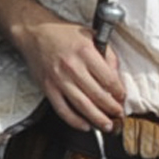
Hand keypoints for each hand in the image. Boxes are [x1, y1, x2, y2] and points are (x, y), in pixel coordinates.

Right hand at [9, 18, 125, 132]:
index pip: (109, 79)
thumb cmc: (64, 34)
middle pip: (97, 95)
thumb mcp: (92, 36)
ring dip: (97, 119)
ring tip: (107, 125)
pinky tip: (85, 125)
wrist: (35, 32)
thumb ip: (107, 54)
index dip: (119, 92)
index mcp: (86, 53)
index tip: (122, 97)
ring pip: (82, 105)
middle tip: (119, 115)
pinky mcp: (48, 88)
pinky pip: (62, 109)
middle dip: (112, 108)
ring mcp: (59, 79)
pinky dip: (74, 120)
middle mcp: (72, 67)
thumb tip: (117, 75)